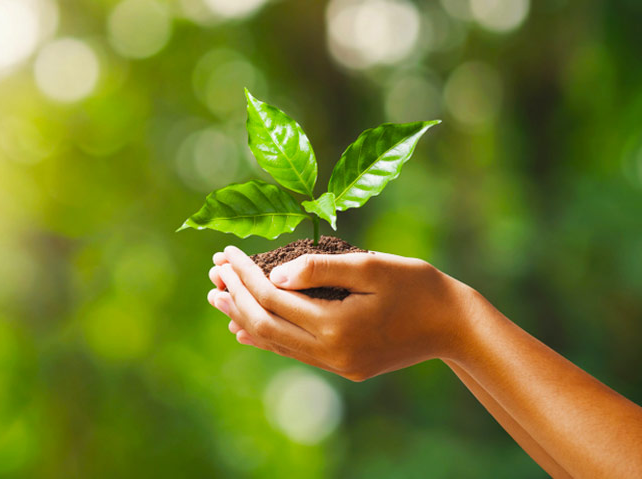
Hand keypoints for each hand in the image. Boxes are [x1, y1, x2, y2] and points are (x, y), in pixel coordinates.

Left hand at [207, 246, 476, 380]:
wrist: (454, 325)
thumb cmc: (417, 287)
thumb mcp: (370, 266)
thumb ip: (319, 269)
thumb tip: (273, 273)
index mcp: (336, 326)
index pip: (272, 297)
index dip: (244, 274)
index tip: (226, 252)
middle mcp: (330, 353)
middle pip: (265, 324)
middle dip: (235, 296)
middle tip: (212, 272)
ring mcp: (336, 364)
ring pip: (275, 341)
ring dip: (244, 317)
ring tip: (218, 297)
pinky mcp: (343, 366)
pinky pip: (294, 352)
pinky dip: (267, 336)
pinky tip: (246, 329)